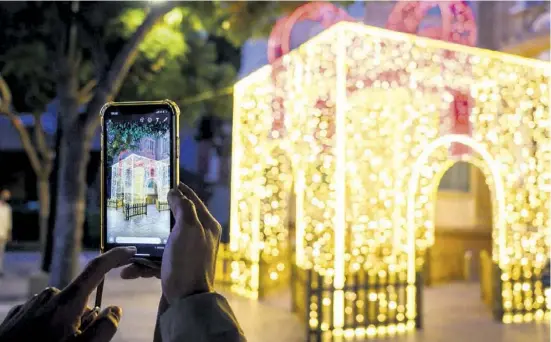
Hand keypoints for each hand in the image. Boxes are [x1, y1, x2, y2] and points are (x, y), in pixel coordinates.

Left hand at [0, 247, 135, 341]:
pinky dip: (49, 327)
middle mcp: (49, 296)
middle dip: (86, 316)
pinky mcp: (17, 315)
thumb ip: (104, 329)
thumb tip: (115, 310)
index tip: (131, 252)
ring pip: (62, 309)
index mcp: (67, 301)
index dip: (116, 257)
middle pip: (81, 299)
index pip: (96, 269)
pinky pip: (43, 315)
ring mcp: (31, 305)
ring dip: (66, 324)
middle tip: (78, 341)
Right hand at [121, 183, 220, 303]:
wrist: (187, 300)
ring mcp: (186, 252)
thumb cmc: (189, 262)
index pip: (192, 199)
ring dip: (143, 244)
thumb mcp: (187, 229)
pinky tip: (128, 269)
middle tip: (142, 207)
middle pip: (175, 219)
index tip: (164, 180)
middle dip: (156, 217)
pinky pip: (156, 260)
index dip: (179, 189)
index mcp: (206, 225)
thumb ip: (183, 208)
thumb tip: (175, 192)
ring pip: (162, 240)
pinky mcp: (175, 267)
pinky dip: (142, 264)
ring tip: (128, 245)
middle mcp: (198, 236)